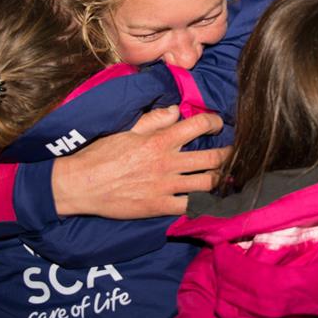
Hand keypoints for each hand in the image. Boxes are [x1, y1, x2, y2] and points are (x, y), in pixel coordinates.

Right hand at [52, 106, 229, 218]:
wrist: (82, 184)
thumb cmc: (101, 154)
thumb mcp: (126, 129)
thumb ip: (154, 119)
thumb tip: (176, 110)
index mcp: (160, 140)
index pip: (198, 125)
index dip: (215, 122)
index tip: (219, 123)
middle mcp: (168, 162)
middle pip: (212, 157)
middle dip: (229, 154)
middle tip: (236, 153)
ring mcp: (166, 186)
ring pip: (207, 182)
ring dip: (221, 179)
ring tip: (229, 176)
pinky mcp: (160, 207)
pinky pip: (191, 206)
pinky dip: (204, 203)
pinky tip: (213, 200)